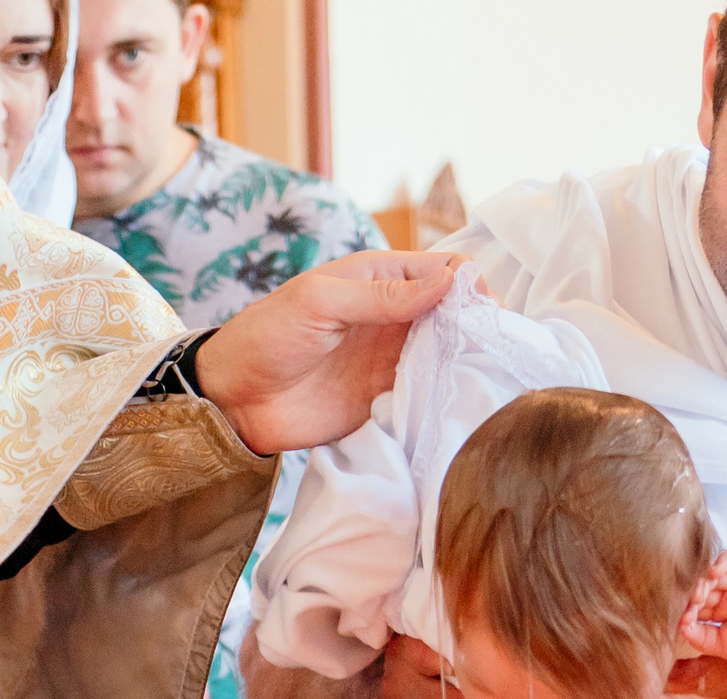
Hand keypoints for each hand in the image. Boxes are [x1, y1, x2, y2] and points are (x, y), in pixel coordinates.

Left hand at [193, 252, 465, 455]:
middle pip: (456, 313)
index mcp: (382, 278)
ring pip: (449, 354)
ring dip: (467, 362)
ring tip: (483, 376)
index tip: (483, 309)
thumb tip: (448, 283)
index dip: (470, 284)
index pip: (445, 269)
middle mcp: (396, 316)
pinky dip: (446, 396)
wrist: (235, 399)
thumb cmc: (268, 336)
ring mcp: (394, 358)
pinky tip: (459, 402)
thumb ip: (383, 295)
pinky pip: (429, 393)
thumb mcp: (321, 302)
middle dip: (479, 326)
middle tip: (491, 348)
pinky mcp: (389, 398)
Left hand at [680, 549, 726, 671]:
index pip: (697, 601)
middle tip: (693, 602)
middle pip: (704, 583)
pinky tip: (714, 572)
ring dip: (706, 577)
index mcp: (720, 607)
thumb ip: (700, 636)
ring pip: (717, 568)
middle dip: (695, 592)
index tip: (684, 618)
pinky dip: (724, 560)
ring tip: (701, 590)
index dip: (688, 607)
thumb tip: (679, 627)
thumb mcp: (722, 644)